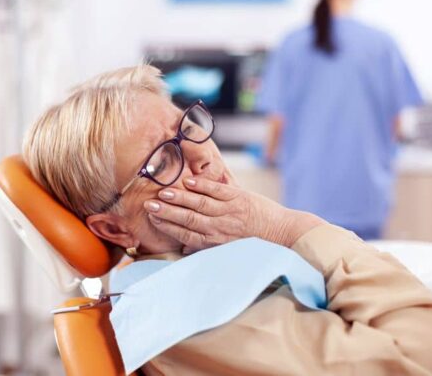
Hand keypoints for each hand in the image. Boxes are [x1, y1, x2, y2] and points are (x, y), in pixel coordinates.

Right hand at [143, 177, 321, 252]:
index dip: (168, 225)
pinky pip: (218, 191)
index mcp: (215, 242)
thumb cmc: (253, 243)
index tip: (153, 218)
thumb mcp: (227, 250)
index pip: (186, 233)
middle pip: (188, 219)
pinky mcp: (240, 198)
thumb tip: (183, 250)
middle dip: (168, 212)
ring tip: (163, 192)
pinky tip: (189, 181)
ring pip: (200, 204)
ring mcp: (229, 212)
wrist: (283, 234)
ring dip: (180, 198)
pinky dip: (203, 186)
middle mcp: (220, 228)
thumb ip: (204, 247)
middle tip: (149, 205)